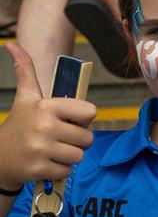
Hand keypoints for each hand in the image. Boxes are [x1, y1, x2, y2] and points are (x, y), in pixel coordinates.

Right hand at [0, 44, 94, 188]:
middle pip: (87, 137)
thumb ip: (25, 71)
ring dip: (69, 155)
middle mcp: (44, 126)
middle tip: (57, 137)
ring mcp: (41, 149)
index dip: (82, 118)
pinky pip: (69, 171)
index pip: (90, 112)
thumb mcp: (25, 97)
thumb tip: (13, 45)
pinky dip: (60, 170)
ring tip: (52, 149)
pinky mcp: (40, 169)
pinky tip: (46, 162)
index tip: (67, 119)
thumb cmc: (20, 124)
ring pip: (79, 155)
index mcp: (46, 106)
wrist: (0, 156)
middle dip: (76, 140)